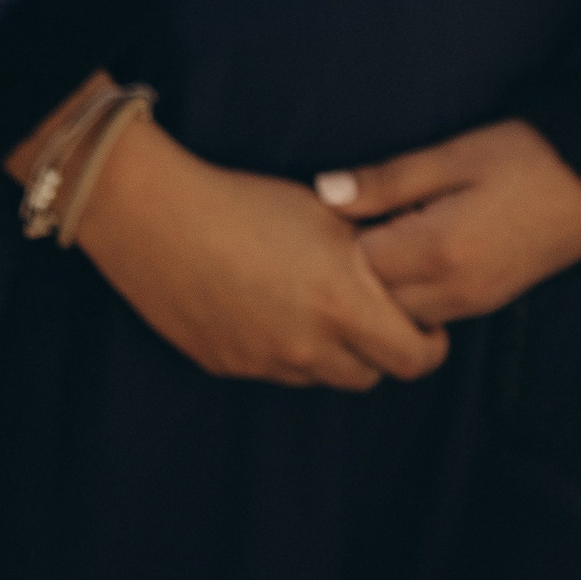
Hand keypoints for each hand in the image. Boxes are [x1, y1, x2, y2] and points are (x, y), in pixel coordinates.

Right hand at [64, 118, 449, 389]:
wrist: (152, 214)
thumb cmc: (246, 202)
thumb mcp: (329, 216)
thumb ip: (379, 253)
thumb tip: (418, 267)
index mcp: (342, 306)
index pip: (414, 359)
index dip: (428, 344)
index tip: (425, 325)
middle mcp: (307, 346)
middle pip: (373, 375)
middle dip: (384, 350)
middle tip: (379, 318)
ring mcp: (265, 361)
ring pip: (325, 377)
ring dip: (336, 354)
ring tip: (323, 311)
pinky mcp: (228, 365)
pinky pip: (277, 372)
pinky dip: (288, 351)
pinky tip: (273, 310)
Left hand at [315, 120, 580, 327]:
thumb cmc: (528, 155)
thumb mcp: (453, 155)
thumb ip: (386, 180)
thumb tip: (323, 192)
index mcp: (439, 250)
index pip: (354, 266)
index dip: (334, 239)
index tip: (332, 211)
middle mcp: (455, 291)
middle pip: (372, 303)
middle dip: (352, 272)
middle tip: (346, 230)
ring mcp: (475, 303)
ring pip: (399, 316)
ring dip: (382, 287)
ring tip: (381, 239)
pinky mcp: (489, 302)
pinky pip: (430, 314)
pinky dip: (410, 293)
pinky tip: (412, 253)